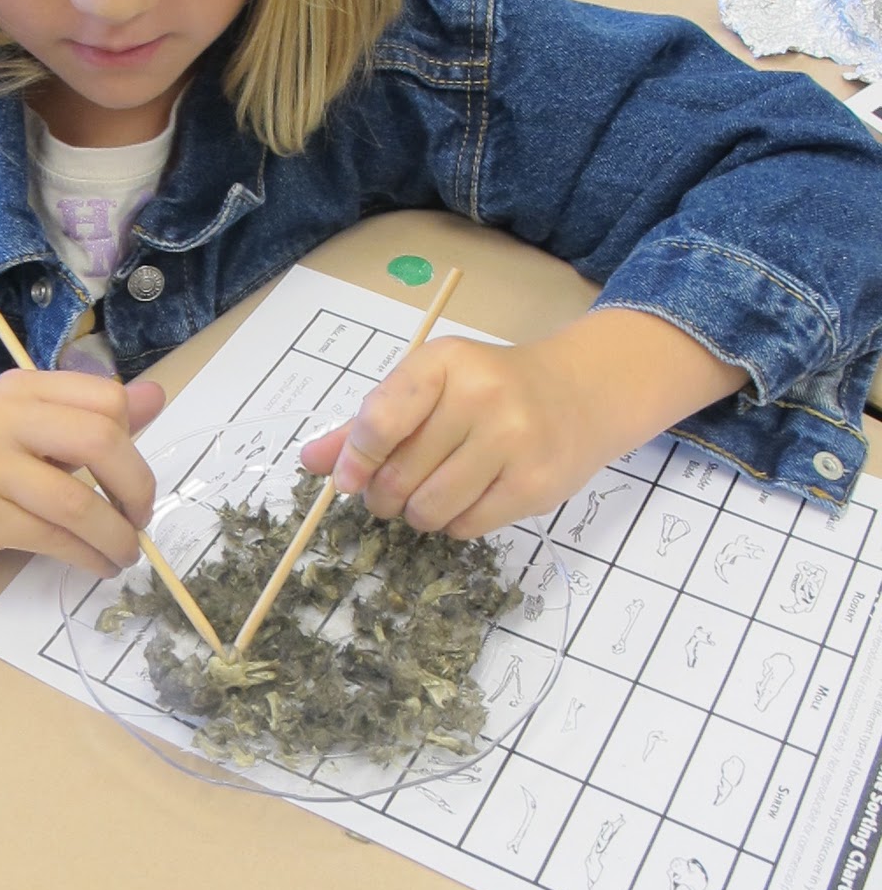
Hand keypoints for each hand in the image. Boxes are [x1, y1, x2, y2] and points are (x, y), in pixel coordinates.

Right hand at [0, 370, 165, 587]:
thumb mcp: (21, 425)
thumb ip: (85, 414)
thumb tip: (156, 396)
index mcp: (20, 387)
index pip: (105, 399)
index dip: (133, 439)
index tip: (130, 472)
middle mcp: (2, 416)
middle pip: (101, 441)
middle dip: (137, 488)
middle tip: (142, 517)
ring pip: (80, 503)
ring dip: (117, 536)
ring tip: (126, 553)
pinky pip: (52, 539)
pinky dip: (87, 557)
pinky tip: (97, 564)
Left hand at [300, 309, 744, 539]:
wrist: (580, 393)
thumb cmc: (489, 389)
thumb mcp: (428, 387)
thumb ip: (367, 422)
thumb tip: (309, 462)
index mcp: (444, 363)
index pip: (380, 420)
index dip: (355, 460)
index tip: (349, 480)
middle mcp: (481, 396)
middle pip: (399, 474)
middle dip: (383, 495)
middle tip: (393, 492)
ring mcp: (513, 440)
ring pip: (430, 508)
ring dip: (417, 514)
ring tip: (429, 496)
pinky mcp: (535, 484)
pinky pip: (467, 526)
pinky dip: (454, 524)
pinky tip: (465, 500)